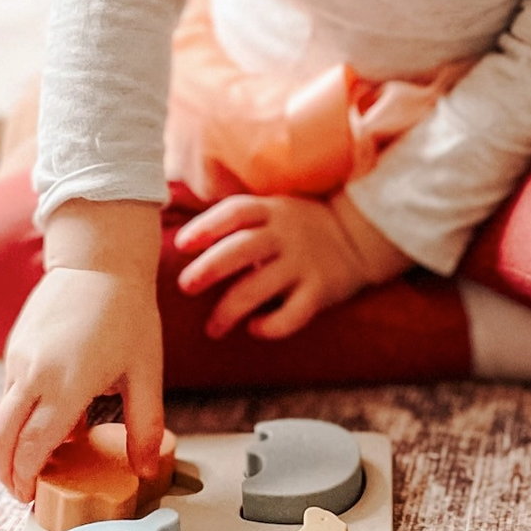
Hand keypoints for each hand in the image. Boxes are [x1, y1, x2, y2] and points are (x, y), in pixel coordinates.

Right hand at [0, 200, 162, 501]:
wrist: (100, 258)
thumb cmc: (129, 313)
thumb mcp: (146, 371)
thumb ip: (145, 424)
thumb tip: (146, 469)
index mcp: (66, 385)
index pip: (33, 448)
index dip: (27, 478)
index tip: (32, 497)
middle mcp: (33, 374)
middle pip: (1, 440)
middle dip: (5, 473)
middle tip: (21, 491)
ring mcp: (19, 358)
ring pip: (1, 416)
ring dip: (11, 444)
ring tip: (37, 459)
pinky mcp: (15, 345)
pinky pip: (9, 391)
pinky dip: (18, 414)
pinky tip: (47, 416)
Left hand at [174, 190, 411, 339]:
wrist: (357, 236)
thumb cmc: (298, 224)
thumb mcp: (272, 207)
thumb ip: (236, 216)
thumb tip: (173, 201)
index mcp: (271, 211)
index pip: (236, 212)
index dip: (207, 226)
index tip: (181, 244)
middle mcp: (285, 235)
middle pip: (243, 248)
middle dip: (211, 268)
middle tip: (185, 286)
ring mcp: (303, 263)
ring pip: (261, 286)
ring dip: (231, 309)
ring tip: (212, 328)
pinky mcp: (320, 291)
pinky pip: (293, 313)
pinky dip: (271, 325)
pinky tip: (254, 328)